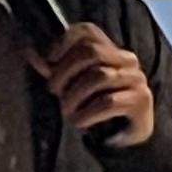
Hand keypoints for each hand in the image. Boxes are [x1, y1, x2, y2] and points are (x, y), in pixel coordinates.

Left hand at [31, 19, 154, 148]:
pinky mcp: (141, 100)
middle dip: (65, 72)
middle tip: (54, 92)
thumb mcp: (72, 86)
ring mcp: (136, 79)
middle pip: (91, 51)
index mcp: (111, 50)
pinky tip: (79, 122)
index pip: (88, 31)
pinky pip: (109, 101)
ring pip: (99, 76)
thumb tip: (30, 51)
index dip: (63, 43)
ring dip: (75, 96)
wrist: (125, 140)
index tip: (49, 62)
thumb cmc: (95, 108)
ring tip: (66, 112)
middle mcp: (127, 60)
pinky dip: (88, 113)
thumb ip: (55, 69)